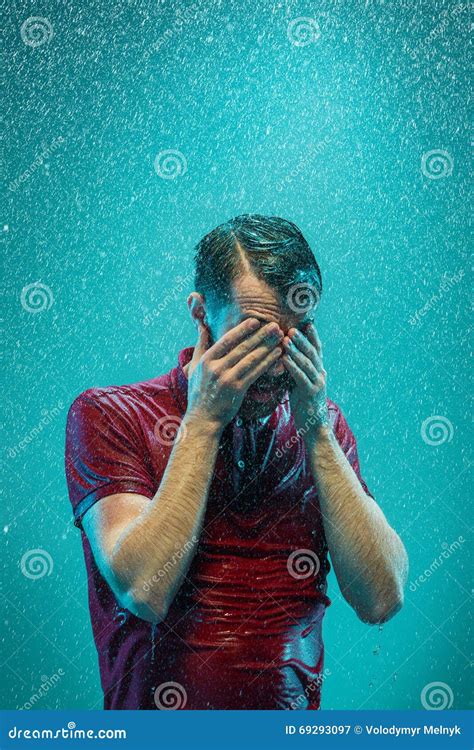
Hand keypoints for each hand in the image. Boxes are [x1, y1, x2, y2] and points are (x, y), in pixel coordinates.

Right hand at [185, 317, 283, 429]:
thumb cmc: (199, 391)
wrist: (203, 418)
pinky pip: (256, 373)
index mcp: (207, 360)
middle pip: (242, 348)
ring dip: (268, 347)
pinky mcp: (238, 390)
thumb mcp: (195, 366)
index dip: (242, 330)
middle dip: (260, 335)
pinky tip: (277, 355)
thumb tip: (202, 325)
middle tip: (275, 325)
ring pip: (251, 359)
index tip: (256, 320)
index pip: (227, 340)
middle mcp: (216, 368)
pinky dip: (268, 362)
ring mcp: (227, 379)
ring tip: (280, 337)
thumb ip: (201, 344)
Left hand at [281, 323, 329, 441]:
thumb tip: (284, 357)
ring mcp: (317, 384)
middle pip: (313, 353)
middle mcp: (321, 375)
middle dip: (302, 339)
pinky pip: (300, 377)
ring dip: (296, 350)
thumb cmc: (304, 405)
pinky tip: (283, 358)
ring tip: (286, 339)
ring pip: (307, 363)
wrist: (314, 428)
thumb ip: (296, 371)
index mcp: (319, 371)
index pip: (317, 349)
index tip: (306, 322)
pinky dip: (292, 366)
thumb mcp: (300, 384)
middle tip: (291, 327)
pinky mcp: (310, 394)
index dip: (312, 336)